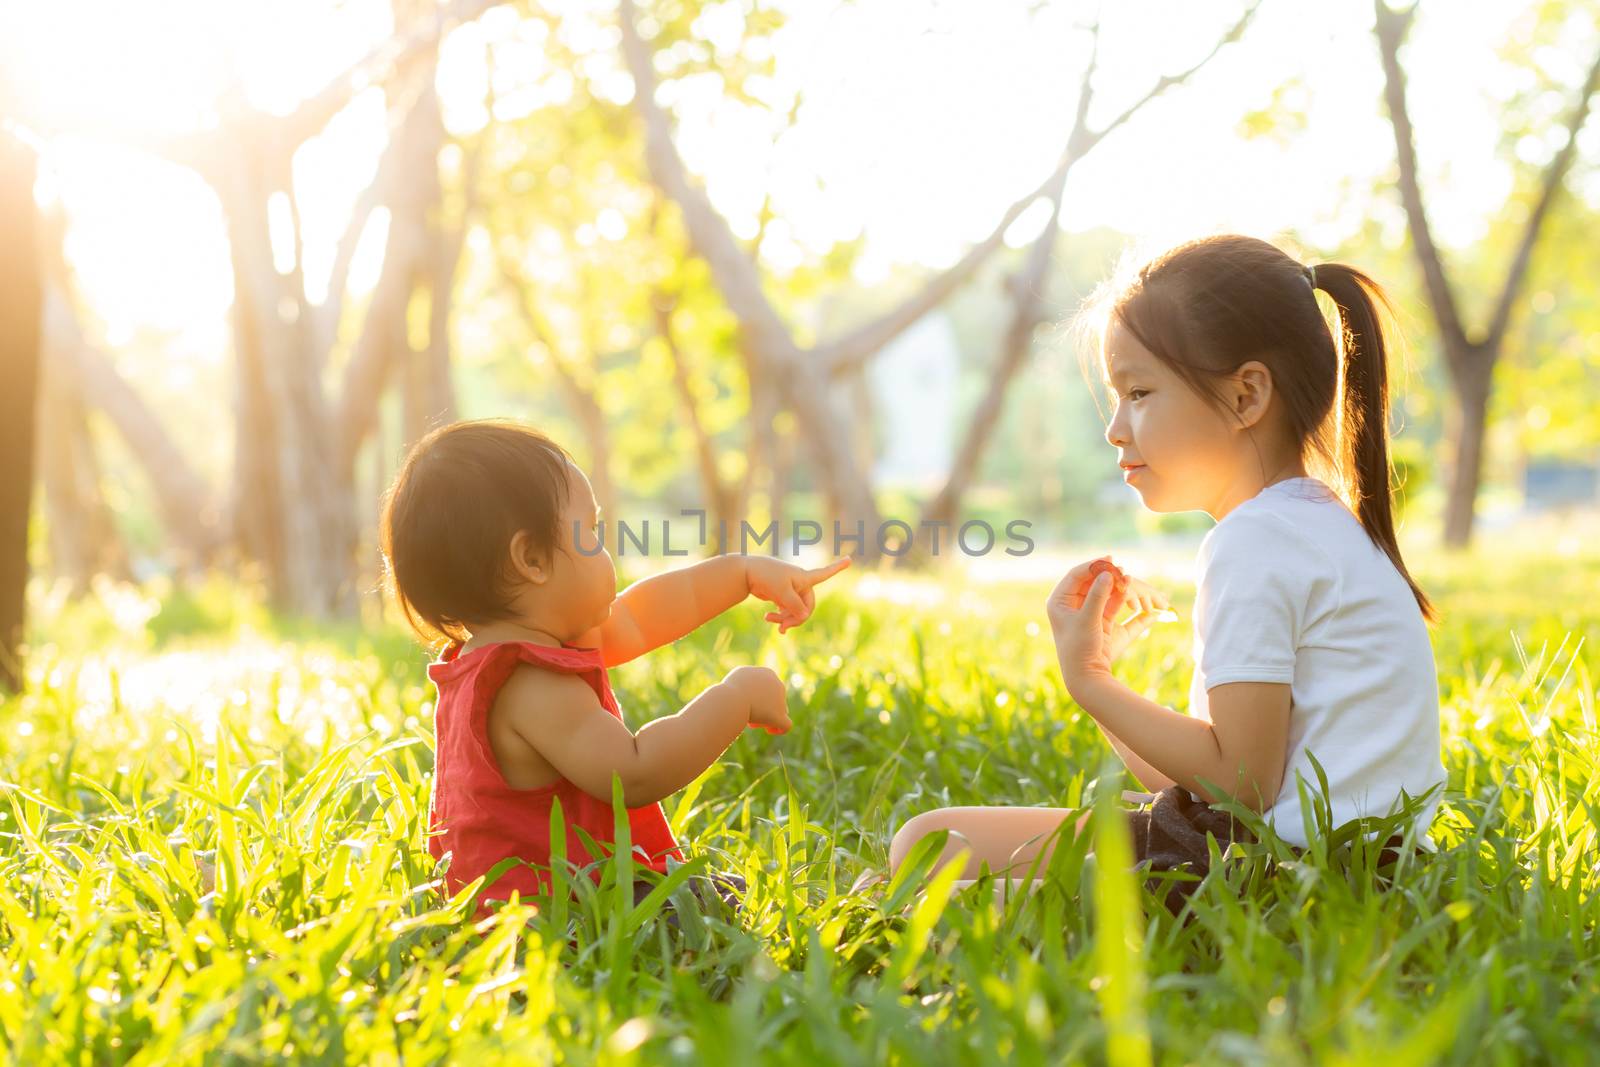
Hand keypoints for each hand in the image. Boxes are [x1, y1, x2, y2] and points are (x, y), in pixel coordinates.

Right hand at [724, 665, 790, 733]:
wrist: (733, 699)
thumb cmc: (729, 691)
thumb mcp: (735, 682)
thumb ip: (745, 686)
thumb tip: (749, 694)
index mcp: (768, 674)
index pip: (768, 687)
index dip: (759, 697)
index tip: (746, 704)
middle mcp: (777, 685)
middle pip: (774, 700)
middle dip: (763, 708)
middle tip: (748, 714)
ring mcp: (781, 701)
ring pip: (779, 712)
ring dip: (767, 718)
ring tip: (753, 723)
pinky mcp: (780, 716)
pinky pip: (786, 725)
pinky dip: (779, 729)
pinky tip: (768, 730)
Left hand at [745, 556, 851, 633]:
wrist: (746, 573)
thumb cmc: (766, 577)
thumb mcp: (782, 593)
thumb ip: (795, 606)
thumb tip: (805, 616)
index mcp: (804, 578)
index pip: (825, 573)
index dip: (837, 568)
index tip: (849, 559)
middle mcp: (800, 584)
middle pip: (807, 607)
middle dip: (797, 618)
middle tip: (783, 628)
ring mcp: (790, 590)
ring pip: (795, 611)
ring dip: (785, 619)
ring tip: (770, 621)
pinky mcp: (781, 596)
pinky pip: (786, 611)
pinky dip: (779, 617)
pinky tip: (768, 618)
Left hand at [1046, 556, 1173, 692]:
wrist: (1087, 678)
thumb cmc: (1079, 648)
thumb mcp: (1088, 619)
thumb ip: (1098, 595)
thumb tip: (1108, 573)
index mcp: (1060, 601)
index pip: (1076, 575)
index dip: (1093, 565)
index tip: (1110, 559)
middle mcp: (1073, 605)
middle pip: (1095, 582)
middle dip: (1112, 577)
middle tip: (1124, 573)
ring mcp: (1089, 613)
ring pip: (1108, 594)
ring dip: (1122, 588)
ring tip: (1132, 584)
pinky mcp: (1104, 623)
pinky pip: (1117, 607)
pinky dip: (1128, 602)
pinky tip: (1142, 598)